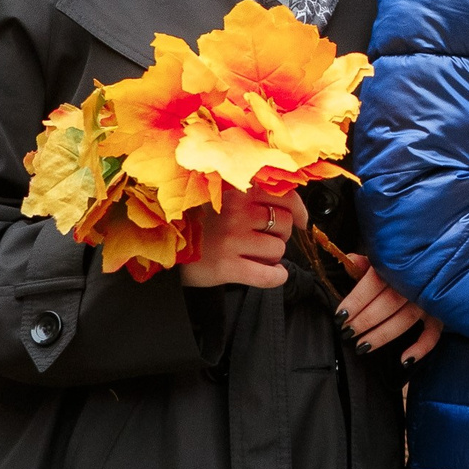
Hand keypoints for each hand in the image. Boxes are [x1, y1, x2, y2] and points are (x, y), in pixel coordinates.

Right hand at [177, 187, 304, 288]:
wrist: (166, 248)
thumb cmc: (200, 223)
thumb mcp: (222, 199)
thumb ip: (252, 196)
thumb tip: (296, 209)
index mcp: (236, 192)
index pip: (285, 197)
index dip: (299, 211)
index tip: (302, 221)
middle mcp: (234, 213)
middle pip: (284, 224)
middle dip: (280, 234)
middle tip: (262, 239)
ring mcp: (230, 240)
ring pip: (278, 250)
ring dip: (272, 256)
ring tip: (254, 255)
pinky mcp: (226, 266)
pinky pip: (268, 275)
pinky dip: (276, 277)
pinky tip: (273, 274)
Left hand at [336, 252, 443, 363]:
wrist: (442, 257)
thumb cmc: (407, 260)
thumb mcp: (386, 255)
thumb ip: (368, 261)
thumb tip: (351, 259)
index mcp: (399, 265)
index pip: (374, 283)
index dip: (356, 301)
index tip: (341, 316)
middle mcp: (415, 281)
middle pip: (388, 303)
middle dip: (365, 320)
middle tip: (348, 331)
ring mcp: (429, 298)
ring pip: (406, 319)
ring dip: (383, 335)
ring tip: (363, 345)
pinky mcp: (441, 311)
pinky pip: (433, 333)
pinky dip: (421, 348)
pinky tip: (404, 359)